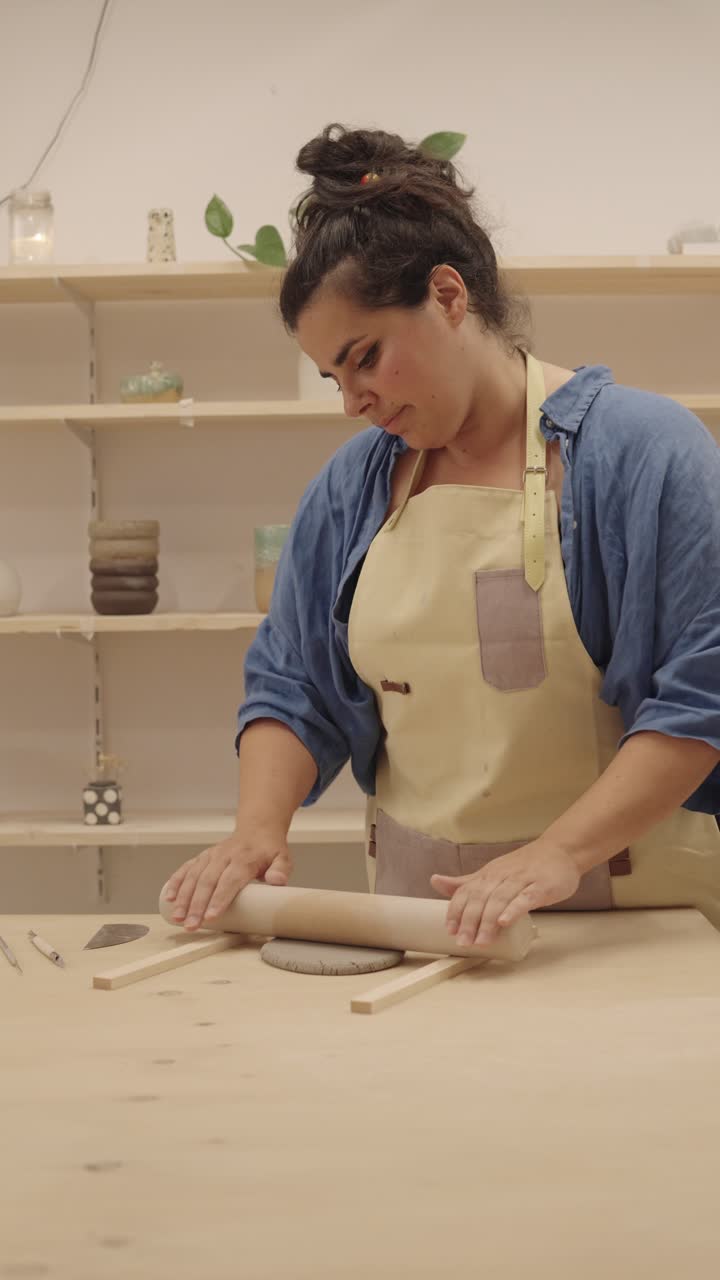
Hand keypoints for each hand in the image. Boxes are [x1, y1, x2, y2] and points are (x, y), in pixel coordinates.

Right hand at [163, 827, 291, 930]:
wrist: (257, 829)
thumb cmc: (269, 850)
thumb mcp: (282, 858)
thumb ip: (281, 870)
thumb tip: (277, 881)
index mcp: (244, 858)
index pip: (230, 880)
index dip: (220, 899)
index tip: (211, 916)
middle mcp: (224, 856)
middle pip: (207, 881)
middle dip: (197, 905)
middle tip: (191, 925)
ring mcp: (211, 856)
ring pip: (193, 877)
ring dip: (183, 898)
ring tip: (178, 918)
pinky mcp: (202, 857)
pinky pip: (186, 869)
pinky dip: (176, 882)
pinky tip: (169, 898)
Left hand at [431, 840, 580, 946]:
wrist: (561, 850)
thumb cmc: (524, 866)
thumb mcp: (492, 872)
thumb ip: (467, 882)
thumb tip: (436, 882)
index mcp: (488, 874)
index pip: (466, 892)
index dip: (456, 910)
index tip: (450, 930)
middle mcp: (501, 876)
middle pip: (480, 898)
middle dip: (469, 921)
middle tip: (463, 942)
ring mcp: (521, 880)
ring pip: (500, 899)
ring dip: (488, 921)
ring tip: (481, 941)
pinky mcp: (541, 886)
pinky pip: (525, 898)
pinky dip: (514, 910)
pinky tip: (504, 922)